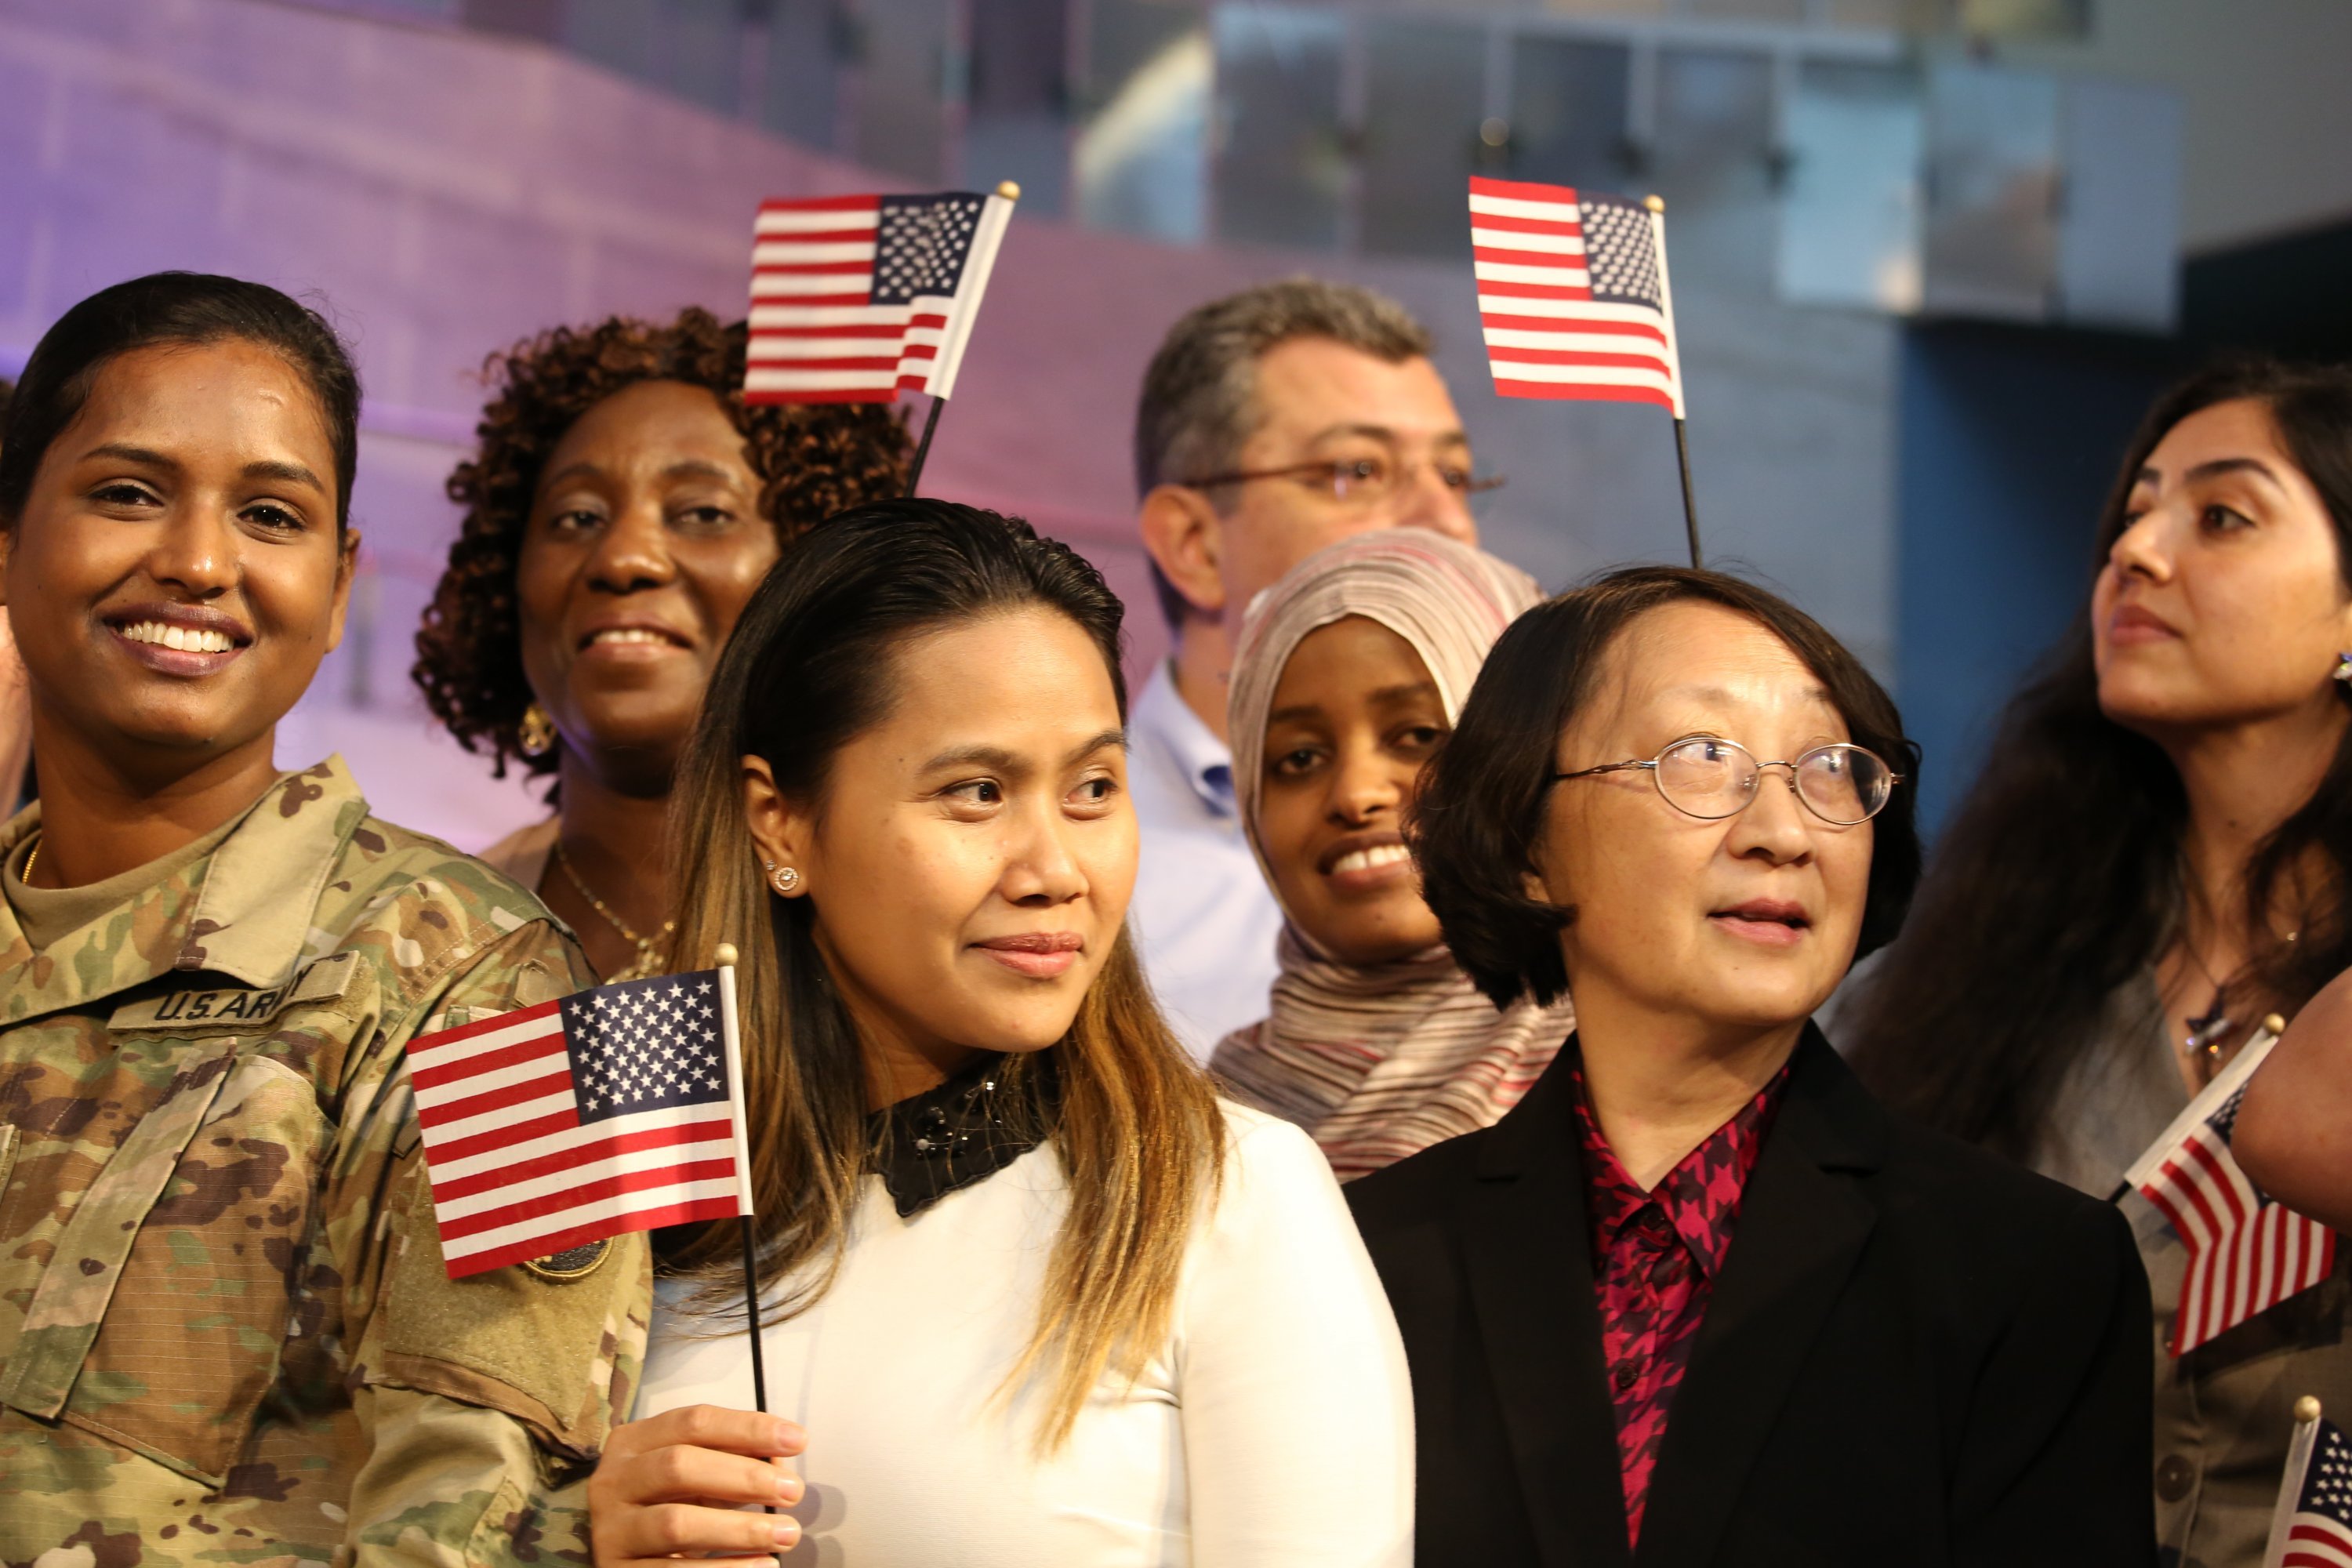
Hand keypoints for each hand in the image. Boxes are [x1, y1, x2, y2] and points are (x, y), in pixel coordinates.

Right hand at [589, 1404, 808, 1565]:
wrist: (629, 1558)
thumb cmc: (669, 1507)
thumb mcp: (694, 1476)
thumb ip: (730, 1459)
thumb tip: (781, 1458)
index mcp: (633, 1442)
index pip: (694, 1422)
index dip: (748, 1428)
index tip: (797, 1440)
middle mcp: (613, 1481)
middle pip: (680, 1466)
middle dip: (745, 1477)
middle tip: (793, 1491)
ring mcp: (610, 1530)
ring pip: (676, 1523)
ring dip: (740, 1529)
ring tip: (786, 1534)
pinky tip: (761, 1566)